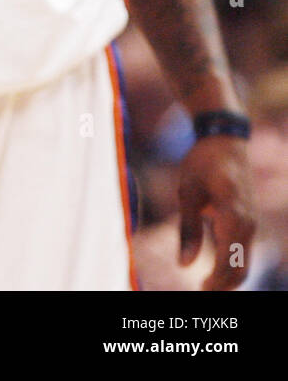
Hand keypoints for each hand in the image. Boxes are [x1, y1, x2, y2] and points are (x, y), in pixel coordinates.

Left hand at [176, 135, 255, 290]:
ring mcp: (251, 223)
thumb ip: (187, 228)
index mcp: (234, 216)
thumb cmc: (202, 163)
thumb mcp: (187, 192)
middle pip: (241, 267)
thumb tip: (184, 264)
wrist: (225, 141)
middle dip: (223, 285)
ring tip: (204, 288)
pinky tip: (213, 272)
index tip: (199, 291)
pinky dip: (230, 265)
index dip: (216, 281)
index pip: (230, 261)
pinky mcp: (248, 221)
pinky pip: (242, 250)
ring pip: (244, 261)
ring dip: (227, 278)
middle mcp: (248, 223)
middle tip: (201, 294)